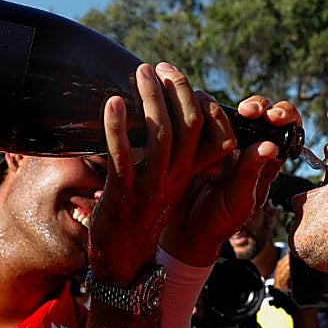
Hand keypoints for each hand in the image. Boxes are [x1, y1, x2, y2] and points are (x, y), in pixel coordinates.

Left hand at [88, 62, 236, 284]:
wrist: (124, 260)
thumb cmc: (140, 215)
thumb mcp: (165, 183)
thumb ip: (169, 155)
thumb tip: (161, 116)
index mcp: (189, 174)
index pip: (214, 133)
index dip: (202, 102)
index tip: (179, 79)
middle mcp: (176, 178)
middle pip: (191, 126)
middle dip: (178, 90)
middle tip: (160, 67)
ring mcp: (151, 186)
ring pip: (162, 135)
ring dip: (151, 99)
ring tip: (141, 73)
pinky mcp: (124, 194)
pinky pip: (123, 156)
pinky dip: (118, 127)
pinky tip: (113, 103)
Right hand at [159, 94, 293, 265]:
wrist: (184, 227)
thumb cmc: (218, 219)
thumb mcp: (238, 200)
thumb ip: (251, 173)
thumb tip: (270, 145)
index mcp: (266, 160)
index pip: (287, 129)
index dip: (285, 116)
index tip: (274, 118)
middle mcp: (247, 145)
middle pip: (261, 111)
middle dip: (257, 106)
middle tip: (247, 111)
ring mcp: (221, 139)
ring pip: (230, 108)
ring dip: (223, 112)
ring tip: (213, 137)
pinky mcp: (197, 136)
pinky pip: (201, 115)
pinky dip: (199, 116)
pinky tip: (194, 135)